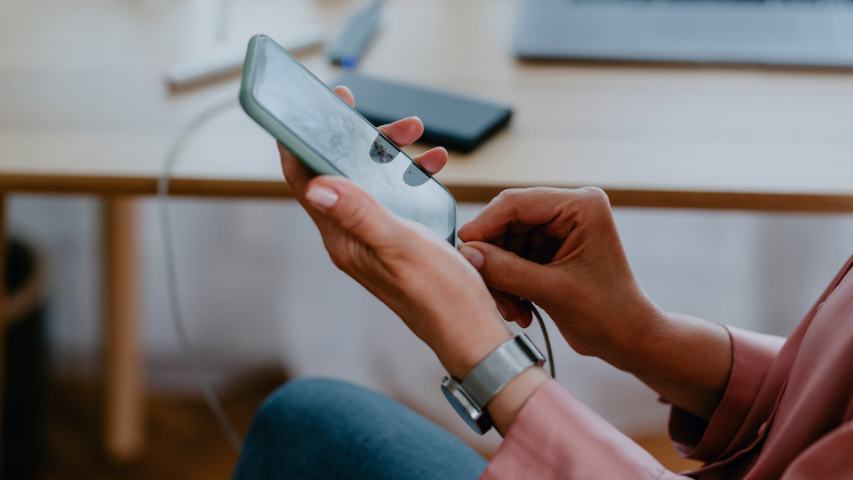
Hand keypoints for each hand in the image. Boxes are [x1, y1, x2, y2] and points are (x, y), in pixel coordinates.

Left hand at [280, 86, 511, 377]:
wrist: (471, 331)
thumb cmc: (439, 296)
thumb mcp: (399, 247)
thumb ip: (359, 213)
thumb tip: (316, 184)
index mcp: (342, 239)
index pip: (306, 182)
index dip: (303, 141)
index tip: (319, 106)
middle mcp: (352, 236)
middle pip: (341, 173)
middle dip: (363, 139)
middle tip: (392, 120)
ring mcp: (376, 236)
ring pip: (372, 180)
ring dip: (392, 154)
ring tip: (421, 136)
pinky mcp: (399, 237)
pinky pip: (397, 195)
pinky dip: (413, 175)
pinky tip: (435, 167)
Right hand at [457, 187, 663, 363]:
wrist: (629, 340)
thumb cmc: (608, 314)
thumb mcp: (554, 291)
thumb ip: (507, 270)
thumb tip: (467, 253)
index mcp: (580, 206)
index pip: (517, 203)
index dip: (485, 226)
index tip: (463, 251)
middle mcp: (569, 210)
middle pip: (508, 223)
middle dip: (493, 258)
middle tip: (485, 288)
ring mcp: (560, 230)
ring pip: (507, 243)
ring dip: (501, 277)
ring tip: (510, 310)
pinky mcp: (552, 249)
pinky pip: (514, 258)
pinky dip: (510, 284)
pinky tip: (518, 310)